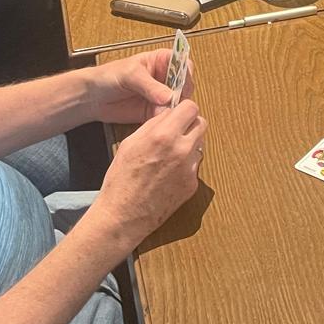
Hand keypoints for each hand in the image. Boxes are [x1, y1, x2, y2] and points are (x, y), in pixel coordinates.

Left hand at [82, 47, 185, 124]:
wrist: (93, 97)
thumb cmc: (109, 76)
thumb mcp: (130, 75)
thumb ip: (150, 86)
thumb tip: (169, 96)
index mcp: (161, 60)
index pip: (183, 64)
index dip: (186, 74)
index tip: (183, 85)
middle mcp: (164, 78)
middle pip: (185, 85)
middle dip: (182, 94)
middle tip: (175, 102)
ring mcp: (161, 95)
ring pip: (179, 102)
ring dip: (176, 108)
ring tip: (167, 112)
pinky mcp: (154, 111)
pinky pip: (167, 115)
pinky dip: (167, 119)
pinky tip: (161, 120)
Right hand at [91, 101, 204, 246]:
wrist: (123, 216)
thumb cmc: (121, 180)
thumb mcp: (131, 143)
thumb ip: (153, 125)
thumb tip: (168, 113)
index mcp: (164, 136)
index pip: (191, 107)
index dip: (183, 109)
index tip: (178, 113)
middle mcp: (181, 150)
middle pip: (201, 123)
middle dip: (189, 125)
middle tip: (176, 132)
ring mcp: (190, 169)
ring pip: (199, 144)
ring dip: (188, 145)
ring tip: (168, 156)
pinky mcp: (192, 184)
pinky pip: (195, 165)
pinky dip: (186, 165)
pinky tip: (168, 173)